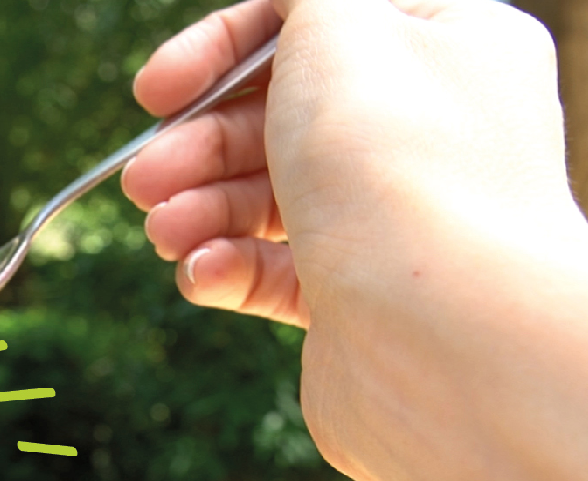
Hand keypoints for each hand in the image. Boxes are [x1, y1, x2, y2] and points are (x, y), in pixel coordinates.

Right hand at [122, 0, 587, 480]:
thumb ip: (299, 1)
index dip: (220, 50)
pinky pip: (281, 273)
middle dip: (199, 145)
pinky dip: (231, 269)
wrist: (444, 339)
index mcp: (445, 48)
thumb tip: (288, 9)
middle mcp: (426, 135)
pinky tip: (201, 274)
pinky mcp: (362, 302)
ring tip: (164, 231)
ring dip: (202, 209)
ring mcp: (394, 223)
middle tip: (142, 181)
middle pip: (282, 121)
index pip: (314, 27)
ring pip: (273, 201)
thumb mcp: (337, 26)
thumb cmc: (397, 164)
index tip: (153, 92)